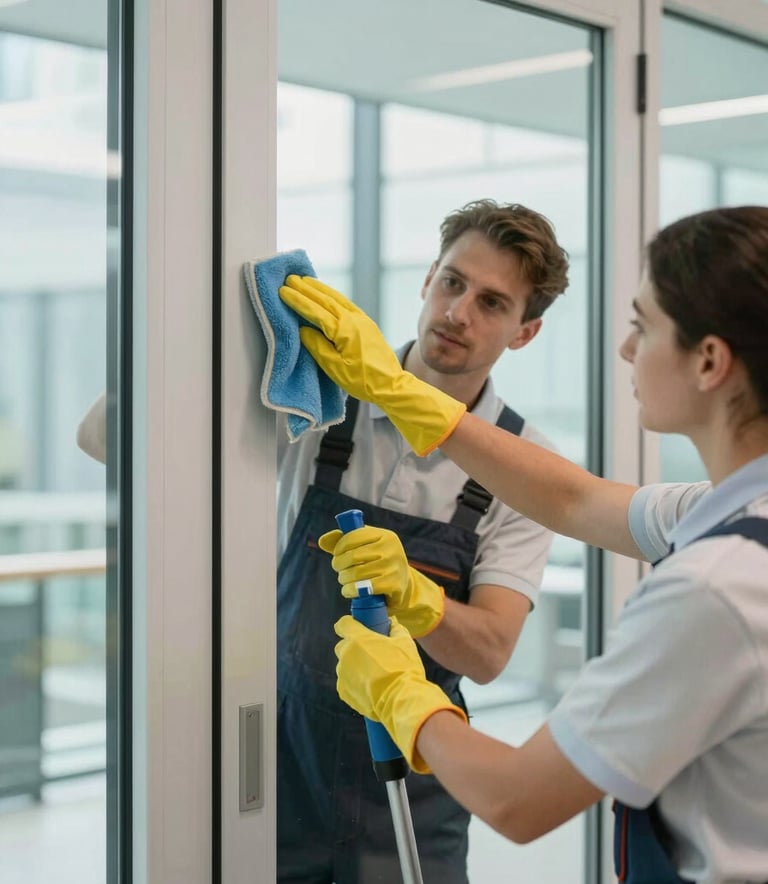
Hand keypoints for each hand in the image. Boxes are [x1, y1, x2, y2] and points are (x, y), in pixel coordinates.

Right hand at [278, 276, 465, 454]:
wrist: (391, 384)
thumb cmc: (362, 380)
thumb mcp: (334, 368)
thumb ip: (317, 346)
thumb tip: (303, 329)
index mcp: (344, 329)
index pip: (315, 311)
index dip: (298, 301)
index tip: (283, 290)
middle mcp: (354, 319)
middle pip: (325, 299)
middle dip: (306, 288)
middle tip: (290, 279)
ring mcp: (362, 320)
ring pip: (337, 298)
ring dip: (320, 288)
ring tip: (306, 280)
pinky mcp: (367, 324)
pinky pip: (346, 303)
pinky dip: (333, 296)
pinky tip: (327, 295)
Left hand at [319, 526, 444, 636]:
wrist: (402, 584)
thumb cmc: (378, 562)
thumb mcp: (365, 547)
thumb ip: (343, 541)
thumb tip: (322, 541)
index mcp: (384, 535)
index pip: (353, 536)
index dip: (339, 547)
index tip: (336, 555)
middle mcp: (391, 548)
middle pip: (353, 556)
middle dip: (339, 564)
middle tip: (338, 570)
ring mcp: (394, 567)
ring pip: (357, 573)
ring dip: (344, 579)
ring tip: (343, 581)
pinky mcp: (394, 585)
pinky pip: (365, 588)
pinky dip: (351, 590)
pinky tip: (348, 591)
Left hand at [334, 615, 465, 771]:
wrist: (400, 699)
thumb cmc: (403, 668)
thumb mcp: (404, 643)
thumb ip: (396, 630)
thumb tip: (392, 624)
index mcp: (358, 638)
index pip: (343, 624)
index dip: (349, 625)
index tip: (356, 629)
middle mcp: (345, 654)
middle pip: (342, 646)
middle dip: (353, 648)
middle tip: (370, 655)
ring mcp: (342, 674)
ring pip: (344, 666)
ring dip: (354, 667)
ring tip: (373, 676)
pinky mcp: (343, 691)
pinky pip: (345, 683)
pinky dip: (354, 684)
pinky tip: (369, 688)